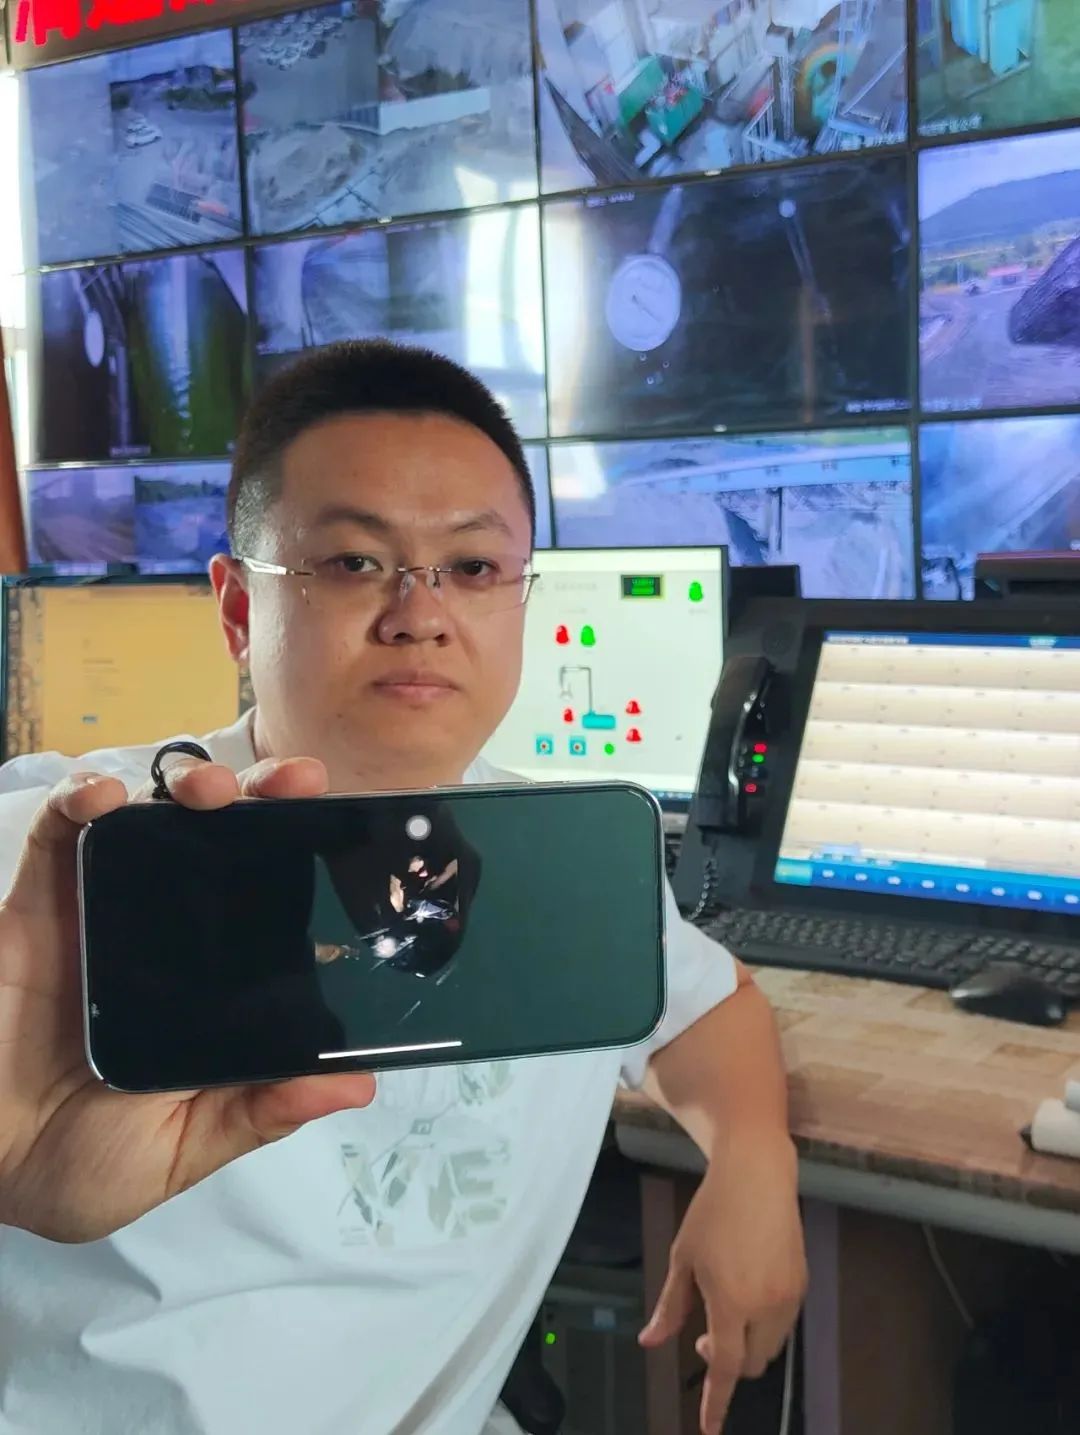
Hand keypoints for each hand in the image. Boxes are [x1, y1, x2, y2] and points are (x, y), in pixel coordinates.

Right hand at [0, 755, 375, 1243]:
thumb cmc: (79, 1163)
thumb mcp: (182, 1147)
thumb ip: (258, 1111)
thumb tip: (357, 1084)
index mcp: (215, 982)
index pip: (275, 900)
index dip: (311, 857)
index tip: (353, 830)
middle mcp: (169, 933)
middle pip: (228, 839)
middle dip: (267, 796)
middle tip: (297, 783)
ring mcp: (105, 908)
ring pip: (155, 817)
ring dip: (189, 783)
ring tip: (213, 790)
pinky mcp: (38, 901)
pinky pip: (61, 832)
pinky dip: (82, 800)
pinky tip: (105, 798)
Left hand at [639, 1134, 805, 1432]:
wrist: (757, 1175)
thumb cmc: (712, 1212)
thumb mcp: (683, 1259)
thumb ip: (670, 1307)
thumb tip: (650, 1342)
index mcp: (731, 1302)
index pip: (726, 1368)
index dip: (716, 1403)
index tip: (709, 1429)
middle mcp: (766, 1307)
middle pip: (752, 1363)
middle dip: (729, 1363)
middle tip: (704, 1339)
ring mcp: (789, 1296)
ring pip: (770, 1346)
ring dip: (748, 1345)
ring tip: (725, 1313)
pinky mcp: (802, 1283)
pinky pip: (783, 1323)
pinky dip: (763, 1325)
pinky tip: (747, 1295)